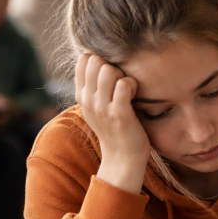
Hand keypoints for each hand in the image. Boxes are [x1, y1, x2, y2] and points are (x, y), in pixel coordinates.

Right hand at [74, 53, 149, 192]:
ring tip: (128, 88)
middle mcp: (89, 100)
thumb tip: (96, 59)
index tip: (111, 75)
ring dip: (123, 74)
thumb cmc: (114, 128)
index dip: (101, 60)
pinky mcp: (119, 115)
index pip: (84, 60)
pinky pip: (124, 85)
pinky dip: (132, 85)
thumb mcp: (96, 107)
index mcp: (82, 95)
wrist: (122, 159)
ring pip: (109, 70)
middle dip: (113, 65)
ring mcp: (103, 108)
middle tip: (121, 81)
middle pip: (96, 61)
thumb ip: (94, 85)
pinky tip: (135, 95)